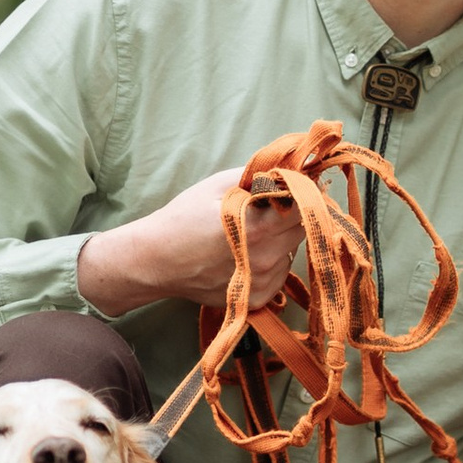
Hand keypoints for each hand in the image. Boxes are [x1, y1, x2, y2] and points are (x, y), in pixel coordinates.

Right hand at [76, 169, 299, 318]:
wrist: (155, 261)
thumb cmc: (184, 218)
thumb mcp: (218, 185)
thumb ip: (261, 174)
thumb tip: (298, 163)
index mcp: (259, 229)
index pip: (307, 207)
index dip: (303, 193)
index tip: (290, 186)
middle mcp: (266, 260)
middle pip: (304, 229)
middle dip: (293, 214)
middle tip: (266, 207)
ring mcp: (263, 283)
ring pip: (292, 250)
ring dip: (282, 238)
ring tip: (250, 232)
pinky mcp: (258, 299)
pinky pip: (280, 272)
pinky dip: (272, 260)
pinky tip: (247, 253)